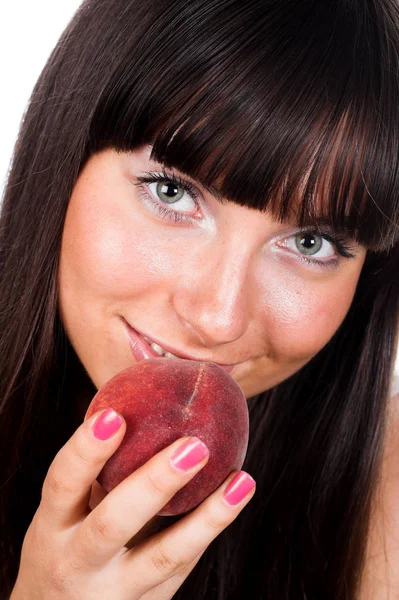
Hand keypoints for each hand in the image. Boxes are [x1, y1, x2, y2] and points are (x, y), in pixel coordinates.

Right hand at [10, 408, 255, 598]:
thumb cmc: (69, 538)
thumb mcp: (66, 510)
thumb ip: (97, 468)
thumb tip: (141, 391)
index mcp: (52, 524)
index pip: (62, 483)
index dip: (85, 450)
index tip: (114, 416)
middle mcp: (75, 561)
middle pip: (112, 524)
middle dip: (153, 484)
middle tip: (193, 446)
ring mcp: (114, 592)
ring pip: (163, 557)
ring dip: (207, 518)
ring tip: (240, 480)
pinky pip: (182, 567)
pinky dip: (209, 530)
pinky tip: (236, 495)